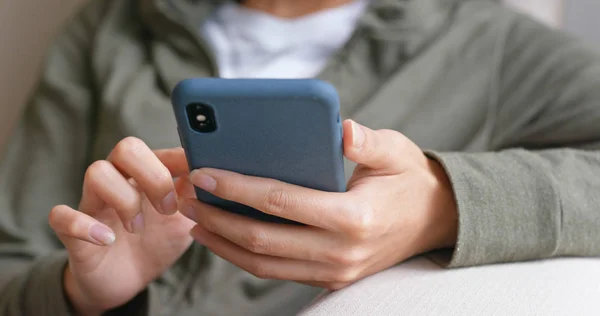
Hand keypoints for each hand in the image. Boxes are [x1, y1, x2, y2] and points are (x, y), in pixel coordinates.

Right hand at [48, 138, 195, 315]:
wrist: (127, 281)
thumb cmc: (156, 242)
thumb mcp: (185, 219)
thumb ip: (198, 197)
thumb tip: (215, 176)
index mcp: (146, 176)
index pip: (159, 148)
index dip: (179, 158)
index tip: (198, 178)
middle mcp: (119, 182)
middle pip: (126, 148)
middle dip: (153, 174)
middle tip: (168, 207)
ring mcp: (94, 204)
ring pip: (97, 172)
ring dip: (125, 199)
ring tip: (139, 228)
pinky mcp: (72, 232)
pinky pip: (60, 215)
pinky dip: (83, 225)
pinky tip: (107, 238)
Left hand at [180, 120, 457, 289]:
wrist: (435, 222)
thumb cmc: (410, 181)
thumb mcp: (396, 152)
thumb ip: (368, 142)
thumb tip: (342, 129)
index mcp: (353, 217)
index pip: (280, 202)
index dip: (236, 188)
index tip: (204, 174)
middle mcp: (340, 251)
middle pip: (262, 240)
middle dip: (217, 218)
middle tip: (187, 198)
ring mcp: (334, 270)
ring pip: (263, 264)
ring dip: (223, 244)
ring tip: (195, 219)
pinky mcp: (329, 277)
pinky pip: (276, 271)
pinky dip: (245, 257)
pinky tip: (226, 238)